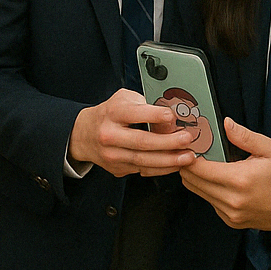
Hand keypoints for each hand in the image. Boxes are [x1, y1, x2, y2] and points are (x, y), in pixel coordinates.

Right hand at [68, 88, 196, 176]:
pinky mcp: (118, 169)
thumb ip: (145, 104)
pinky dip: (161, 168)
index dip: (154, 115)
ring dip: (169, 160)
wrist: (84, 135)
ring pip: (143, 161)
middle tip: (186, 139)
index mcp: (112, 113)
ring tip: (187, 156)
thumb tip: (171, 115)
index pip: (134, 114)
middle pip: (141, 141)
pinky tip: (175, 164)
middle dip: (168, 142)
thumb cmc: (109, 114)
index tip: (172, 116)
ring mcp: (112, 155)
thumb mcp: (123, 99)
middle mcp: (110, 135)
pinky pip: (143, 170)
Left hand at [180, 119, 270, 249]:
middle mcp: (231, 201)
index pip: (197, 168)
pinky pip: (211, 203)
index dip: (188, 154)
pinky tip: (223, 179)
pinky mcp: (232, 222)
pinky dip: (210, 190)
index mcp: (239, 180)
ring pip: (199, 193)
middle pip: (191, 182)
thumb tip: (225, 123)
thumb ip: (244, 137)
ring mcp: (231, 214)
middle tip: (195, 150)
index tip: (189, 143)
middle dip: (188, 165)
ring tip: (208, 162)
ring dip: (198, 178)